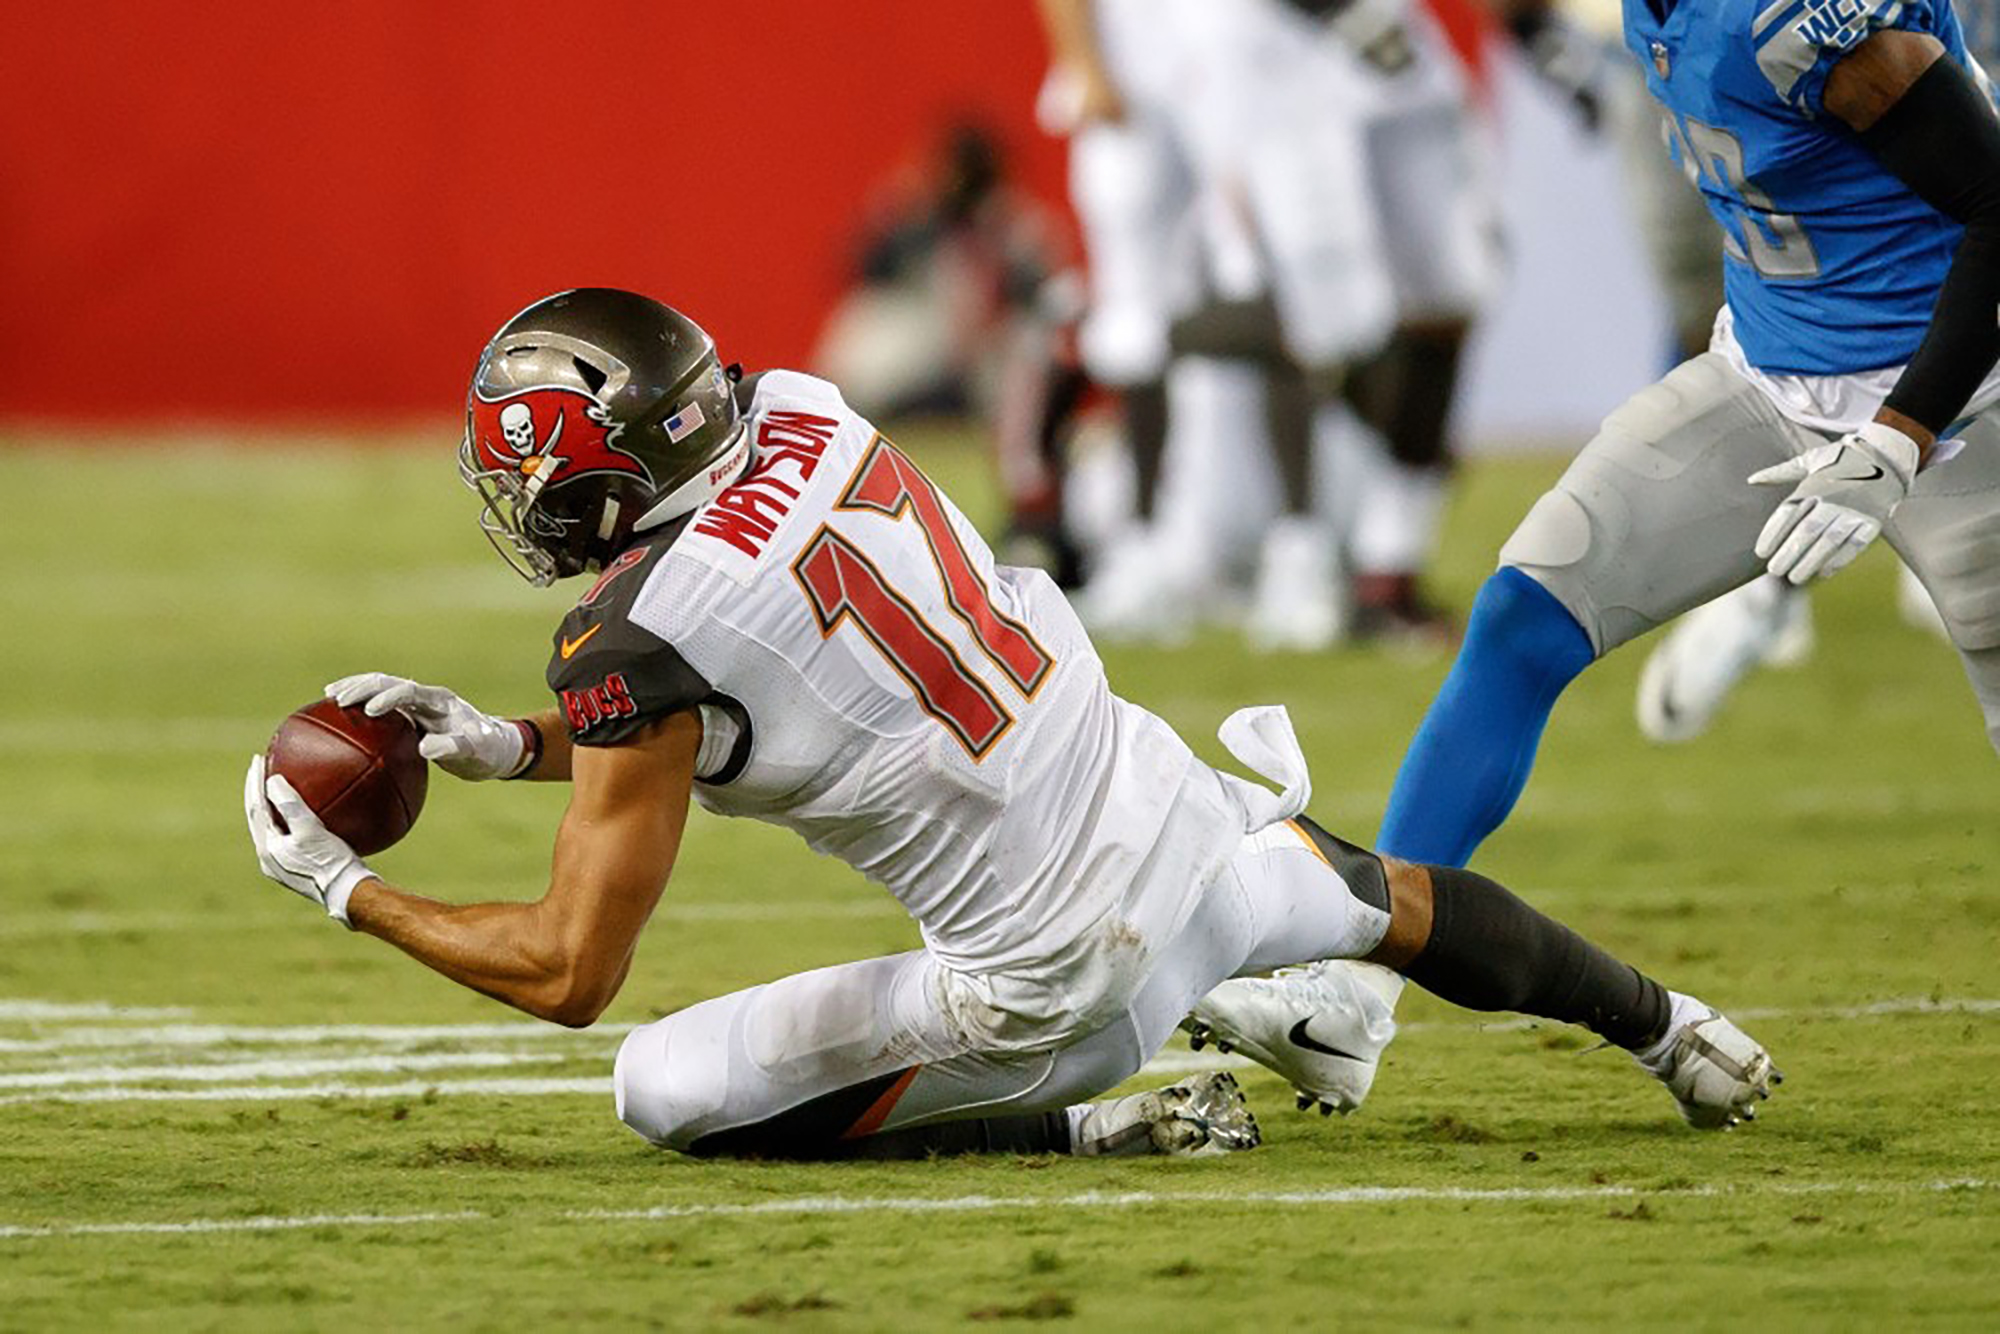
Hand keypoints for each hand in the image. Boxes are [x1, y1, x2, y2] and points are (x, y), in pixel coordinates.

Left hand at [243, 755, 373, 925]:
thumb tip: (272, 780)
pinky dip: (287, 817)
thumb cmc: (331, 862)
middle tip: (260, 767)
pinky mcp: (296, 866)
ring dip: (270, 804)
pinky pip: (286, 834)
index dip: (254, 782)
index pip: (256, 808)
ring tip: (275, 785)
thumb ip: (290, 805)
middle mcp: (269, 857)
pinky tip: (302, 810)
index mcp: (267, 848)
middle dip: (257, 791)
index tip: (258, 760)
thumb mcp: (310, 830)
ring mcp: (282, 863)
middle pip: (258, 817)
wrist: (348, 893)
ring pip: (270, 826)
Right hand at [326, 673, 529, 780]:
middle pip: (388, 682)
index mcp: (441, 700)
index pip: (409, 691)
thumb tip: (426, 749)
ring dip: (356, 688)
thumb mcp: (475, 752)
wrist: (494, 747)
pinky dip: (361, 704)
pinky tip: (339, 712)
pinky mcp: (410, 715)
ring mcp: (417, 704)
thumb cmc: (487, 750)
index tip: (370, 712)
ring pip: (381, 687)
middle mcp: (426, 697)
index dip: (389, 698)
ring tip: (329, 695)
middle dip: (363, 687)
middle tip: (337, 698)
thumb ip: (455, 747)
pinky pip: (381, 704)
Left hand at [1749, 421, 1919, 583]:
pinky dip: (1839, 560)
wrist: (1885, 457)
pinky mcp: (1872, 521)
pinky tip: (1823, 573)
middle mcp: (1833, 499)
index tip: (1761, 553)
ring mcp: (1854, 511)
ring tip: (1794, 578)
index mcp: (1813, 486)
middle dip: (1788, 553)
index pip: (1787, 513)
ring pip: (1829, 542)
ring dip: (1810, 562)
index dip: (1772, 535)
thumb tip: (1752, 479)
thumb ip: (1780, 473)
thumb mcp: (1809, 461)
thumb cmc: (1840, 462)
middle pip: (1806, 531)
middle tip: (1774, 570)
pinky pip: (1855, 545)